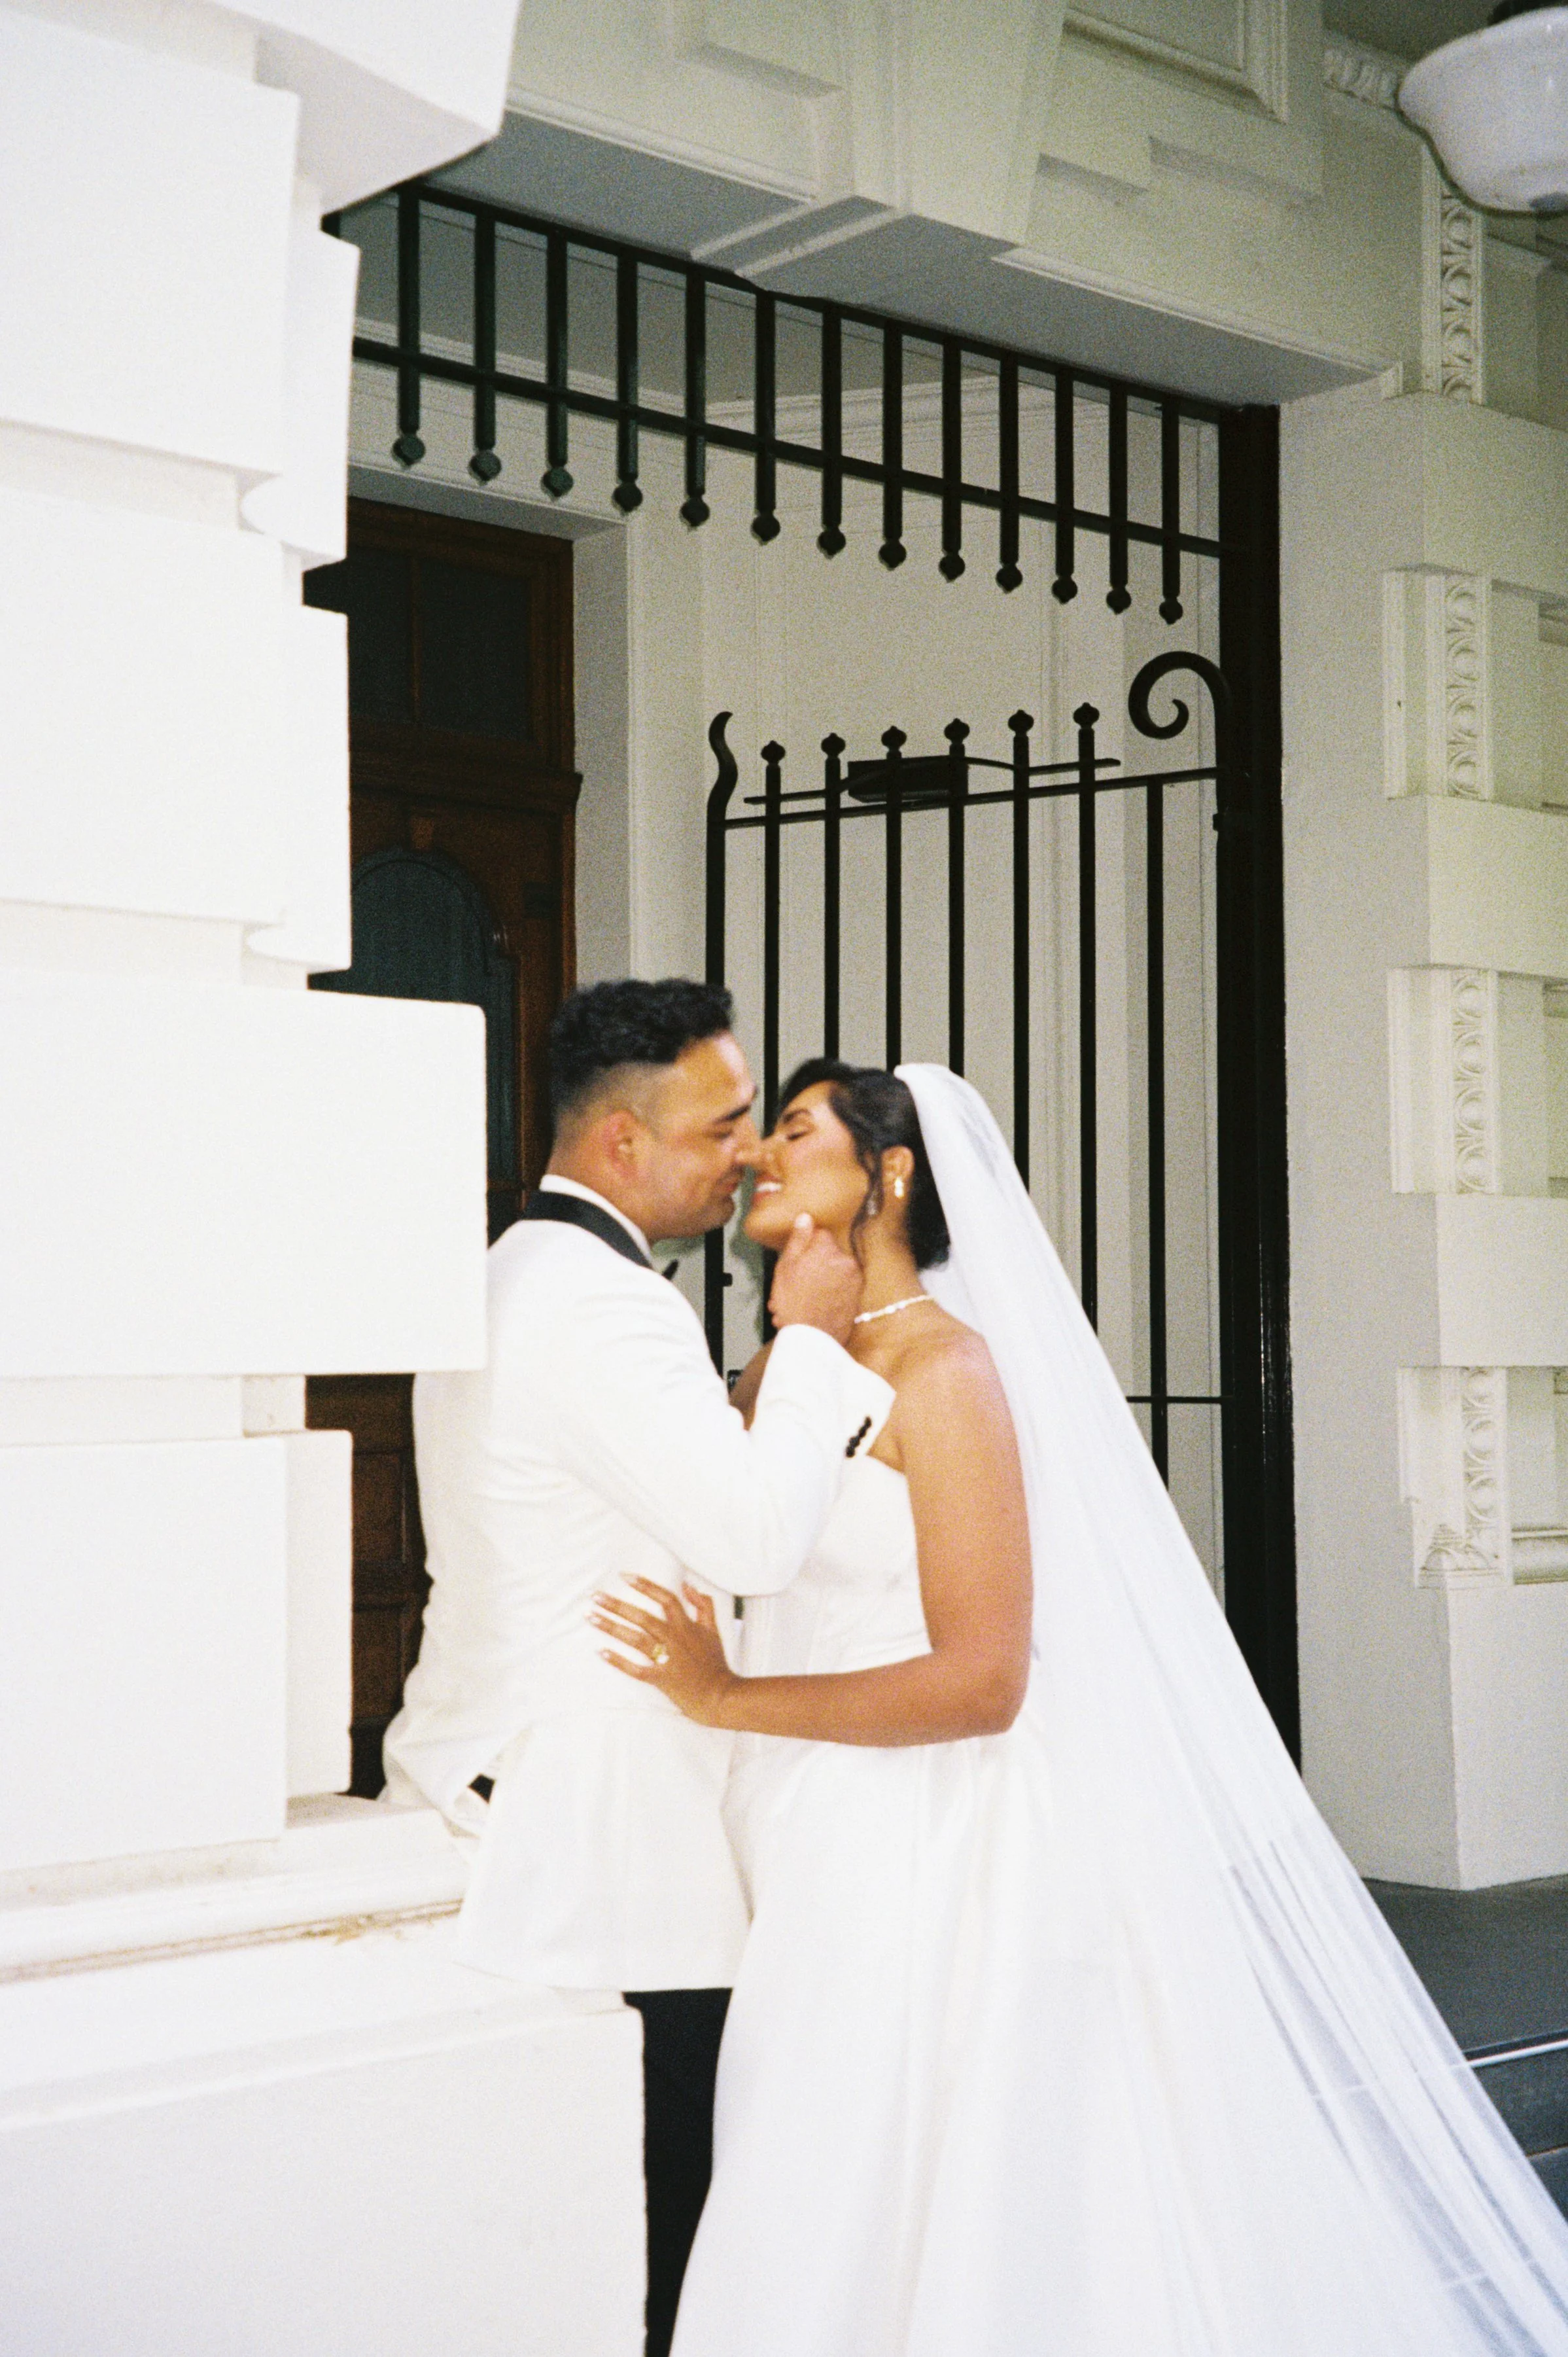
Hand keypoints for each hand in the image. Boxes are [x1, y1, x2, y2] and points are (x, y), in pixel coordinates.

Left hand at [591, 1578, 738, 1726]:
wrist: (721, 1696)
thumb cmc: (715, 1664)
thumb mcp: (714, 1629)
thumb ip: (703, 1605)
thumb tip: (688, 1585)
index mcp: (687, 1626)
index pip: (665, 1598)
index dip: (645, 1585)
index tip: (625, 1576)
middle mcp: (675, 1639)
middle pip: (643, 1617)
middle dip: (617, 1605)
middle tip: (595, 1596)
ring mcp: (667, 1659)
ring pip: (636, 1639)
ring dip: (612, 1627)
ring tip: (591, 1617)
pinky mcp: (662, 1679)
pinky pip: (637, 1669)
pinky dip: (619, 1661)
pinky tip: (601, 1653)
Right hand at [769, 1213, 862, 1343]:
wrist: (812, 1337)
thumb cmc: (793, 1302)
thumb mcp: (786, 1266)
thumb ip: (798, 1239)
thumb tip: (805, 1217)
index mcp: (827, 1248)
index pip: (820, 1233)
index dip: (806, 1246)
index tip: (799, 1259)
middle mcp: (846, 1258)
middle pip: (830, 1251)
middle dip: (817, 1261)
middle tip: (799, 1280)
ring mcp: (855, 1277)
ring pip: (837, 1268)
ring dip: (825, 1276)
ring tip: (807, 1294)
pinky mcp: (858, 1294)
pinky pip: (844, 1284)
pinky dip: (834, 1289)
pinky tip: (819, 1302)